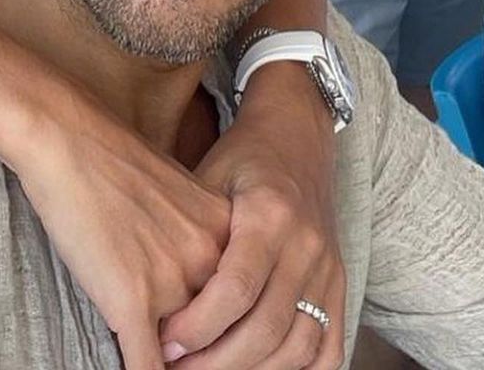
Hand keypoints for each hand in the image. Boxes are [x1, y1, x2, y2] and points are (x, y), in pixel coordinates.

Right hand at [15, 83, 232, 369]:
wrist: (68, 135)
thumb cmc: (110, 159)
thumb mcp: (175, 195)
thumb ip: (194, 240)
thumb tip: (196, 288)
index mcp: (226, 233)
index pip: (241, 305)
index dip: (228, 335)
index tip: (219, 349)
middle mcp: (210, 259)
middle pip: (221, 334)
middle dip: (204, 358)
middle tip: (191, 366)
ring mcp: (173, 280)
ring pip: (187, 358)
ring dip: (175, 368)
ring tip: (163, 367)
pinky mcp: (132, 298)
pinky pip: (147, 365)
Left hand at [160, 65, 344, 368]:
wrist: (296, 136)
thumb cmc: (241, 158)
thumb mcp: (208, 178)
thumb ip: (189, 232)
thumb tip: (144, 293)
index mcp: (269, 215)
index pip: (236, 289)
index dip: (198, 326)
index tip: (163, 343)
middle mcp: (305, 246)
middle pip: (266, 328)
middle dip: (216, 361)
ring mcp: (328, 269)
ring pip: (298, 347)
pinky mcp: (340, 284)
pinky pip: (329, 347)